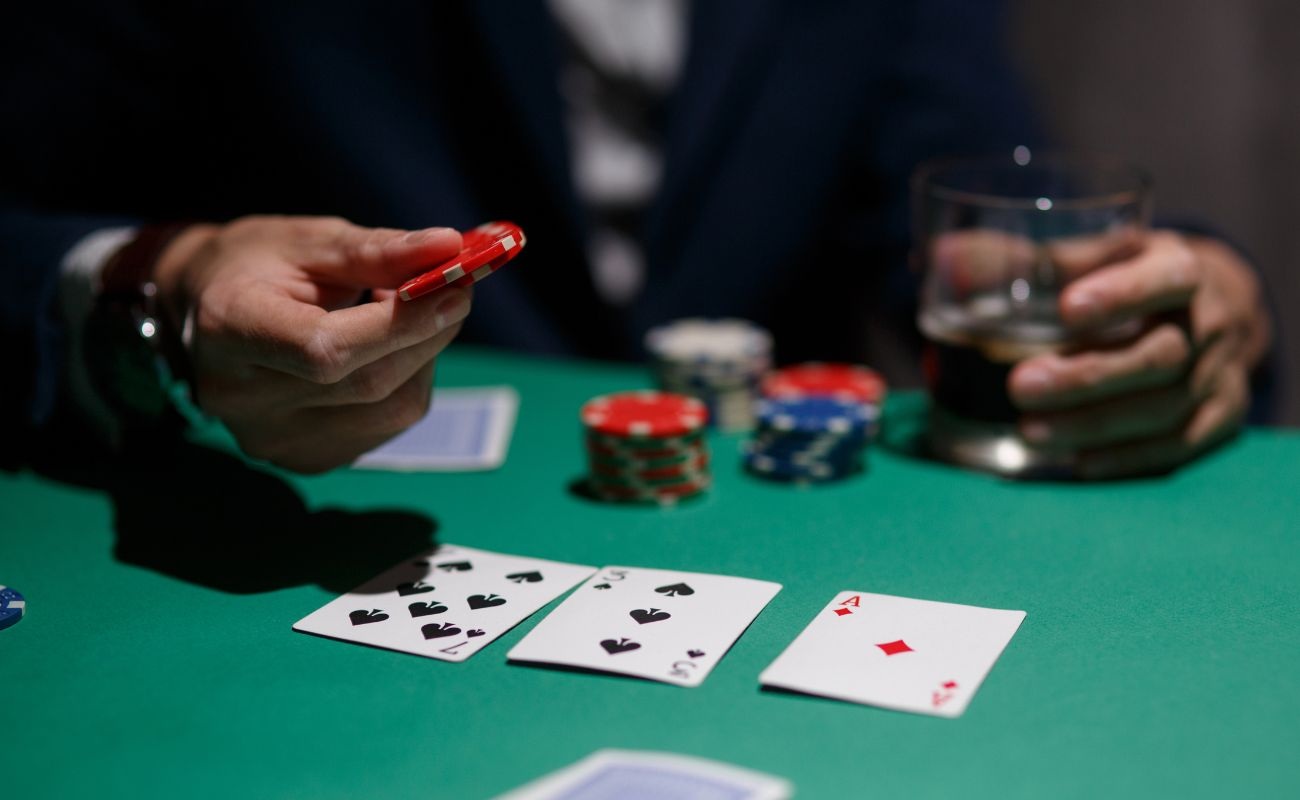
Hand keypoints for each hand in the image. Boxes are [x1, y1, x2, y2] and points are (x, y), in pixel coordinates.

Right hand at [153, 215, 469, 472]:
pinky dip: (406, 384)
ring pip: (389, 410)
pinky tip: (387, 352)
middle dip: (428, 335)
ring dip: (423, 359)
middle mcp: (243, 398)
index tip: (456, 290)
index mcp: (229, 328)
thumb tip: (451, 249)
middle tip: (457, 293)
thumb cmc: (257, 267)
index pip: (325, 348)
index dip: (400, 324)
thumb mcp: (310, 242)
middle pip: (367, 382)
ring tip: (408, 317)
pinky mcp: (305, 460)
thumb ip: (378, 251)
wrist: (207, 316)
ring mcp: (272, 440)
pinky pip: (385, 427)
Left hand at [1008, 230, 1271, 477]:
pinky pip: (1181, 444)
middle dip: (1087, 376)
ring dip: (1095, 424)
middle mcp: (1210, 322)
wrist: (1209, 309)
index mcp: (1181, 269)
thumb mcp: (1099, 255)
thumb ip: (1036, 260)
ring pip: (1166, 407)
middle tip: (1018, 386)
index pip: (1166, 279)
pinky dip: (1129, 457)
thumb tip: (948, 258)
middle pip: (1158, 356)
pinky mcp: (1223, 416)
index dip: (1122, 294)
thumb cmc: (1131, 277)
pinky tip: (1078, 462)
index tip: (1068, 308)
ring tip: (1030, 432)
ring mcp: (1220, 373)